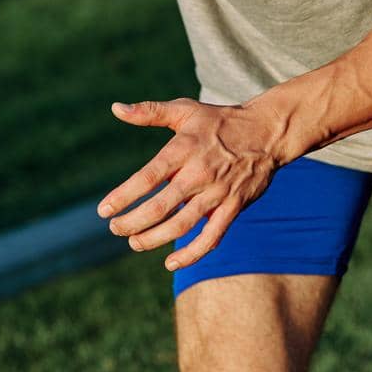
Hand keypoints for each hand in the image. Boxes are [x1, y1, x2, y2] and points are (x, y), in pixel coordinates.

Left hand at [97, 97, 281, 270]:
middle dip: (133, 223)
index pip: (148, 177)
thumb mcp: (185, 110)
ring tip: (135, 243)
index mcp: (184, 148)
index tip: (103, 210)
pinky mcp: (234, 206)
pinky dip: (192, 254)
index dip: (123, 196)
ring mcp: (218, 192)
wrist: (268, 131)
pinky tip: (172, 263)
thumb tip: (116, 109)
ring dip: (154, 239)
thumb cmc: (220, 121)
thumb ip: (149, 112)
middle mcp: (200, 172)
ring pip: (182, 224)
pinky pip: (212, 237)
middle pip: (161, 206)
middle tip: (115, 229)